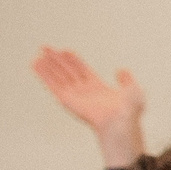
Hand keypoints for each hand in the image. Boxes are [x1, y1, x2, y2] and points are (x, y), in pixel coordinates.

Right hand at [31, 46, 145, 166]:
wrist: (121, 121)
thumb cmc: (129, 111)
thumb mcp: (133, 90)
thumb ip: (126, 80)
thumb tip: (121, 70)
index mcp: (98, 88)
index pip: (83, 70)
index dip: (74, 60)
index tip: (66, 51)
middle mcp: (85, 91)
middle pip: (67, 71)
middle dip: (57, 60)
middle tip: (46, 48)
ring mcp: (75, 95)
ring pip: (58, 77)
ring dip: (48, 66)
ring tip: (39, 54)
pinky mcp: (67, 100)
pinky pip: (53, 85)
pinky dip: (44, 75)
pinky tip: (37, 65)